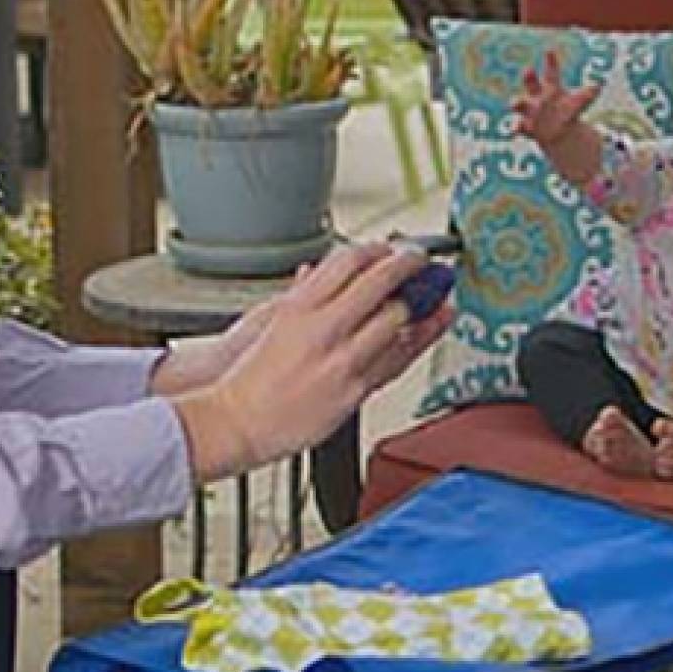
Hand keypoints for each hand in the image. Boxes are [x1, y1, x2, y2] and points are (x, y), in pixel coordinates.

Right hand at [174, 242, 451, 480]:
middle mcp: (323, 329)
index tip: (390, 248)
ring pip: (397, 321)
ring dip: (421, 303)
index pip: (349, 260)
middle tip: (422, 261)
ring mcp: (342, 361)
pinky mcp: (354, 390)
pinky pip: (396, 359)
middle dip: (409, 266)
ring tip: (435, 294)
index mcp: (299, 306)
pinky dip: (417, 340)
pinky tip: (431, 328)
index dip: (377, 250)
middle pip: (380, 283)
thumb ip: (301, 292)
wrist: (236, 423)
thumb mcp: (270, 320)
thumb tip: (318, 269)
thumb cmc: (250, 375)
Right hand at [512, 49, 597, 146]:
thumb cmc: (569, 114)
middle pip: (531, 85)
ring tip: (514, 103)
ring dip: (517, 103)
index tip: (549, 49)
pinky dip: (516, 126)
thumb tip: (598, 85)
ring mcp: (532, 113)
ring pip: (520, 105)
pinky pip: (520, 125)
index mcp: (552, 89)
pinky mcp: (529, 128)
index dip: (550, 62)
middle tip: (528, 70)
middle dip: (529, 78)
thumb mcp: (578, 104)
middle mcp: (539, 98)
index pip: (551, 73)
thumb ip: (586, 96)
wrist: (562, 136)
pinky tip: (516, 127)